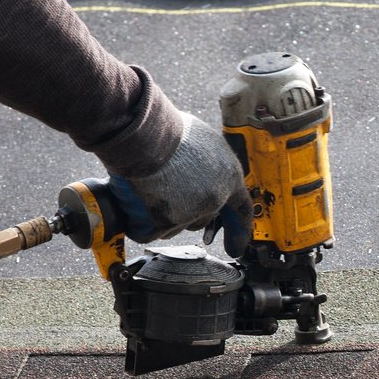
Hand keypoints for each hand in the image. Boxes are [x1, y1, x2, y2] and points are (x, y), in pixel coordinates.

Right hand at [107, 113, 244, 242]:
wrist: (147, 136)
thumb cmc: (172, 131)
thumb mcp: (205, 140)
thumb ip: (211, 162)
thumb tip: (205, 169)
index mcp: (229, 177)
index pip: (241, 210)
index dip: (239, 230)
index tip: (236, 247)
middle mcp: (214, 198)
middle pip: (203, 219)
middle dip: (188, 211)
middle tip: (170, 192)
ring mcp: (191, 212)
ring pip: (177, 226)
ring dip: (164, 215)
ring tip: (152, 187)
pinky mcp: (166, 221)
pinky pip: (150, 232)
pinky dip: (141, 223)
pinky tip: (137, 205)